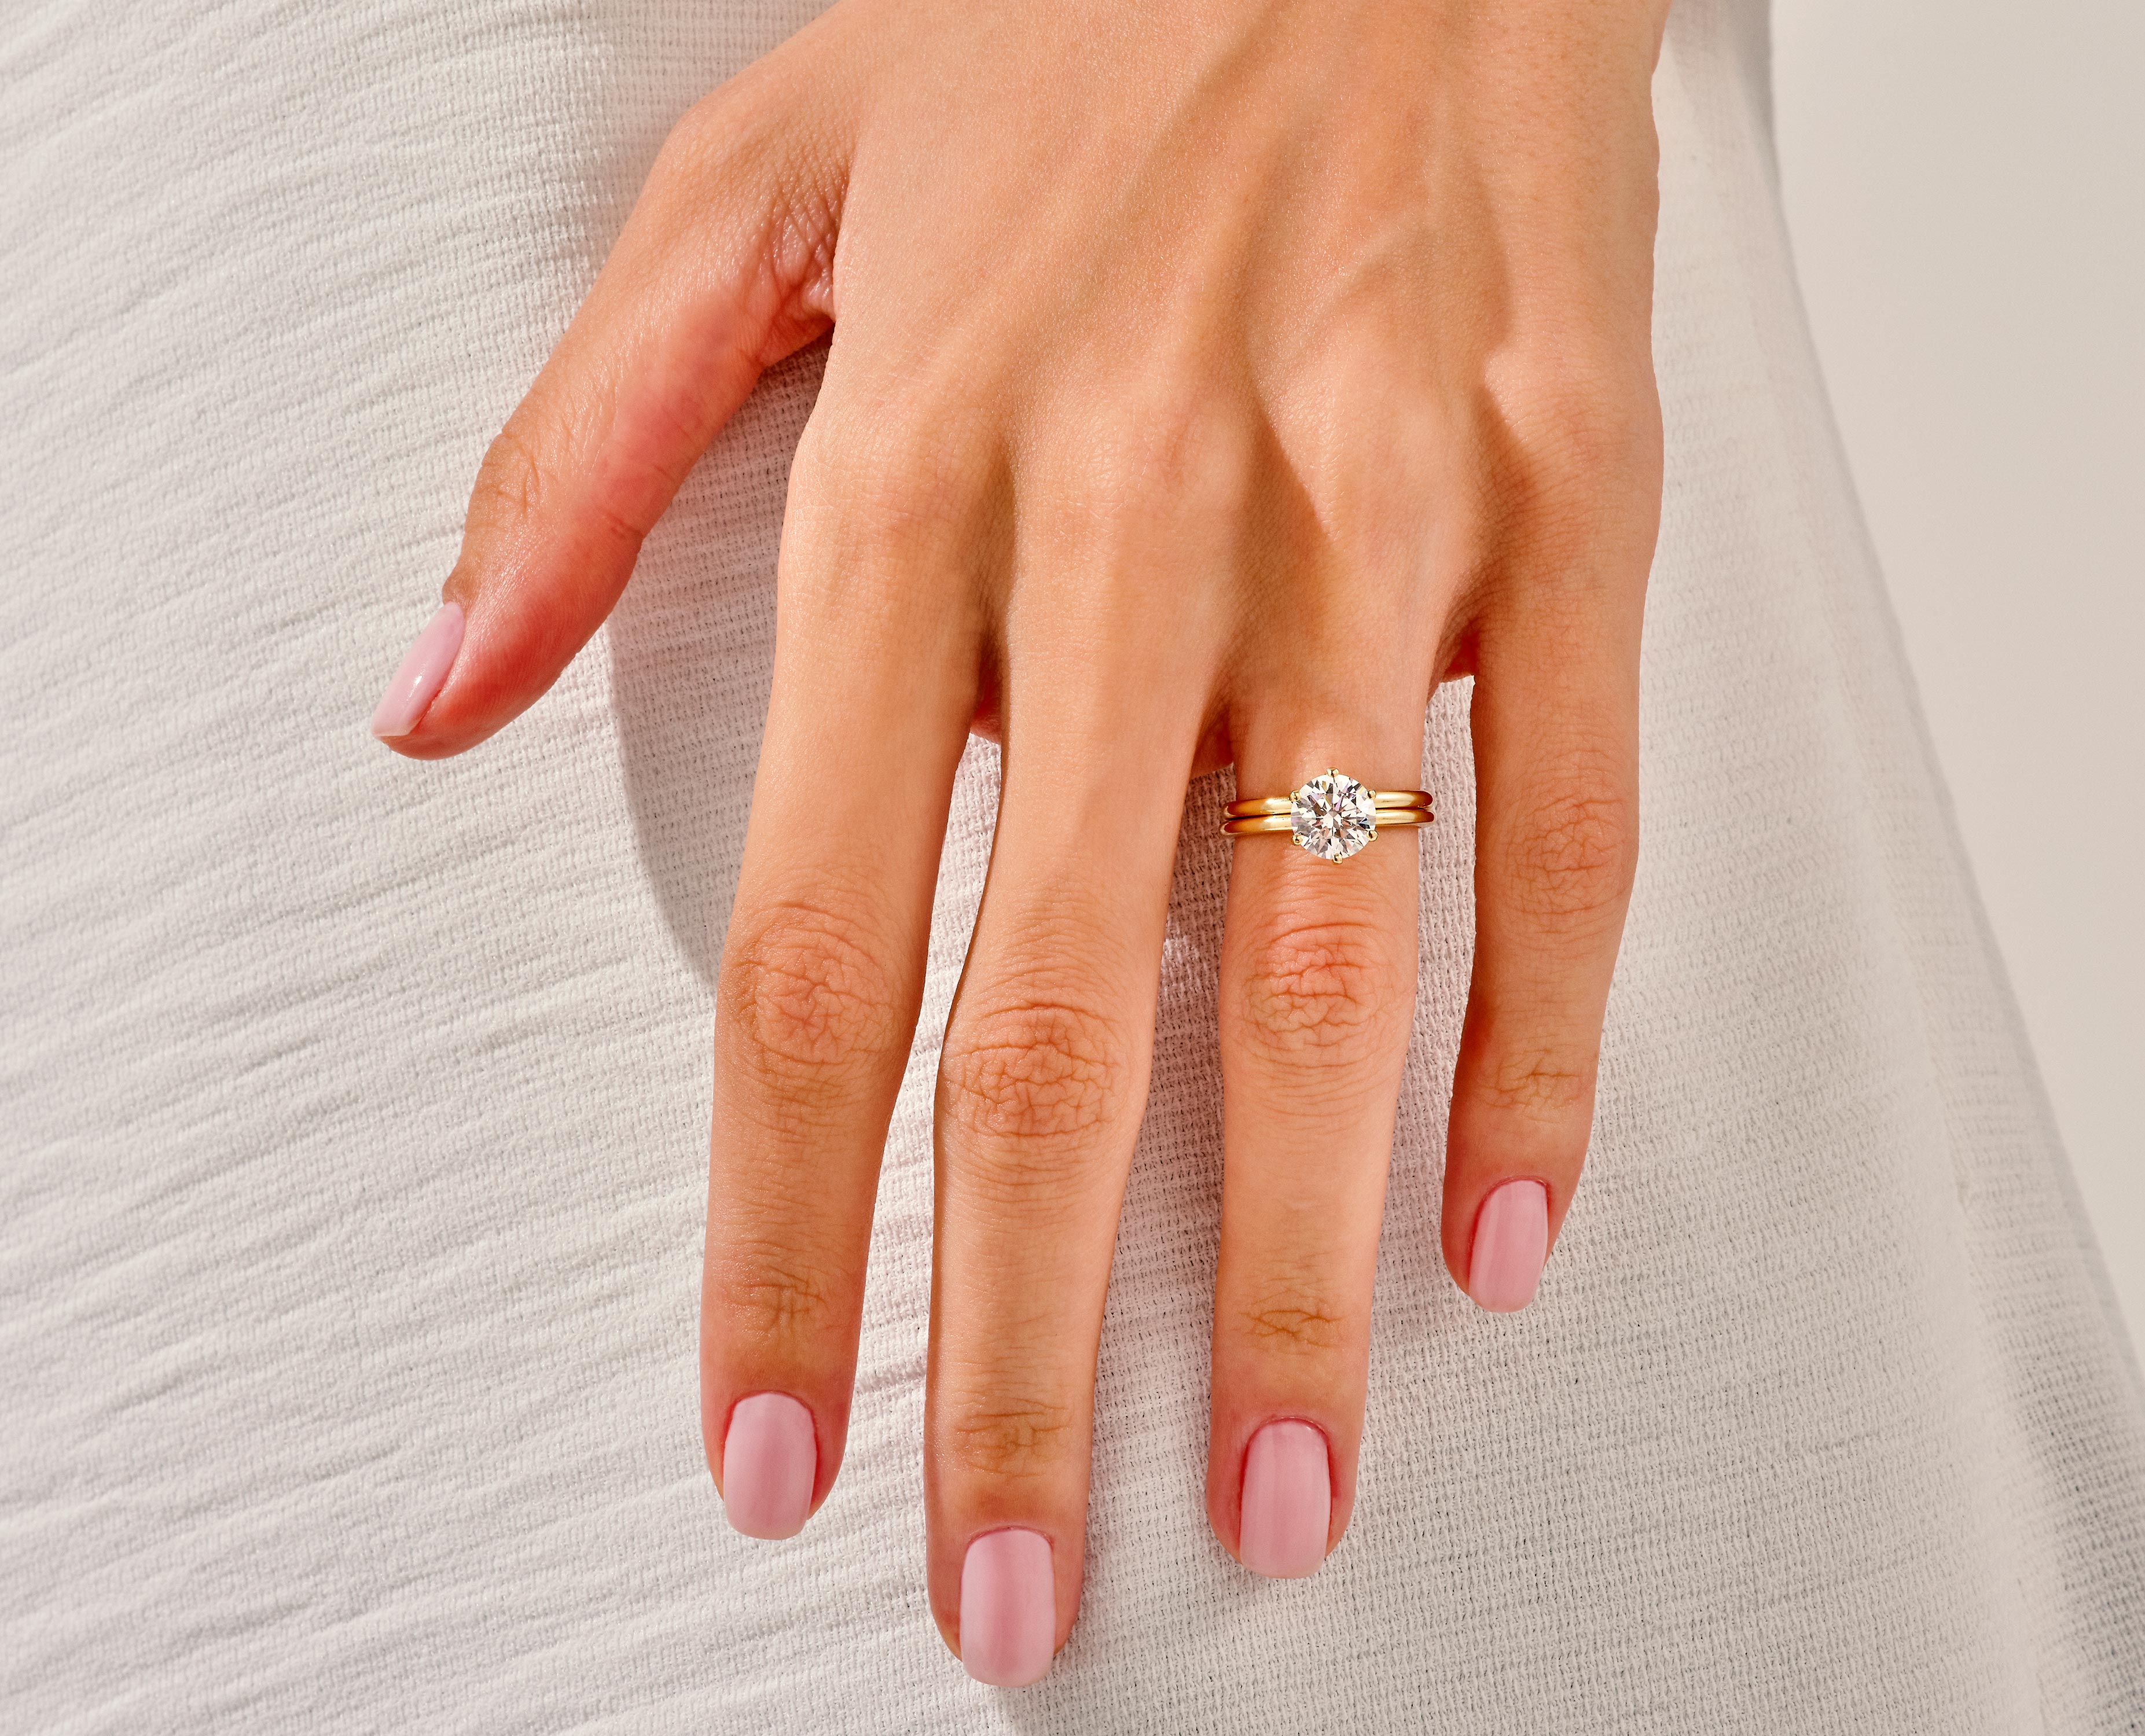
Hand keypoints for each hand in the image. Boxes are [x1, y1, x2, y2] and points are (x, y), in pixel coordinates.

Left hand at [370, 0, 1665, 1685]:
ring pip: (1329, 961)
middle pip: (1064, 1020)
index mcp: (915, 468)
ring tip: (1272, 1491)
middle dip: (1028, 1346)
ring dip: (1290, 1265)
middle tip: (1022, 1584)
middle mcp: (1139, 527)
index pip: (816, 941)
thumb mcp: (753, 171)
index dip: (779, 1229)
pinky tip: (1492, 1229)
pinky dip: (1533, 1047)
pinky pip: (1560, 822)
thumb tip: (438, 695)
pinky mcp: (1570, 499)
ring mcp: (1375, 521)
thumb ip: (580, 453)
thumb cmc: (1068, 18)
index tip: (767, 1434)